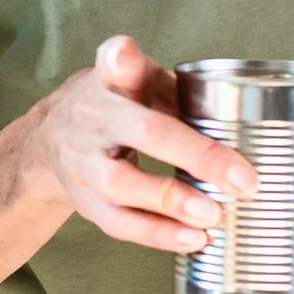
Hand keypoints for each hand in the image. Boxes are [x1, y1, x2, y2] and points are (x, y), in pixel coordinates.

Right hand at [26, 34, 258, 251]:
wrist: (51, 139)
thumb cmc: (115, 104)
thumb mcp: (139, 79)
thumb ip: (179, 86)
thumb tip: (240, 113)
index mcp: (107, 82)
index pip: (114, 65)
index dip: (120, 60)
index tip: (124, 54)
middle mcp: (90, 119)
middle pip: (138, 133)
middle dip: (193, 156)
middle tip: (242, 180)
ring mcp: (83, 163)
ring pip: (121, 186)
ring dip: (171, 204)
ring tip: (214, 217)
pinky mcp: (85, 201)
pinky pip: (118, 223)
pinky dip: (158, 234)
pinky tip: (194, 239)